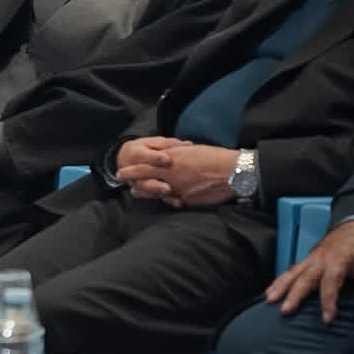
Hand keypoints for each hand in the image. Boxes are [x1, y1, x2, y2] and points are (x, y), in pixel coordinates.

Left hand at [119, 141, 235, 207]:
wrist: (233, 171)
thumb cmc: (214, 157)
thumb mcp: (190, 152)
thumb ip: (176, 156)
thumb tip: (167, 157)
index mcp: (172, 159)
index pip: (145, 165)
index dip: (132, 170)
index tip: (121, 172)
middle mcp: (172, 174)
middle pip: (145, 180)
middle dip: (133, 182)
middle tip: (123, 183)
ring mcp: (178, 188)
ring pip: (156, 192)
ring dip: (146, 192)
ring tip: (136, 192)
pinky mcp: (188, 199)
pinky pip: (173, 201)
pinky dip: (168, 200)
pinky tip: (165, 199)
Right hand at [265, 220, 353, 321]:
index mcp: (338, 260)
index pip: (330, 283)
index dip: (328, 301)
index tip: (327, 318)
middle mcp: (321, 258)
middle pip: (304, 278)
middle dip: (294, 295)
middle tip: (285, 310)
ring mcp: (312, 257)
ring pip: (293, 272)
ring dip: (280, 286)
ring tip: (270, 299)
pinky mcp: (308, 258)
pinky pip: (292, 269)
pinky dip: (280, 279)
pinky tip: (271, 289)